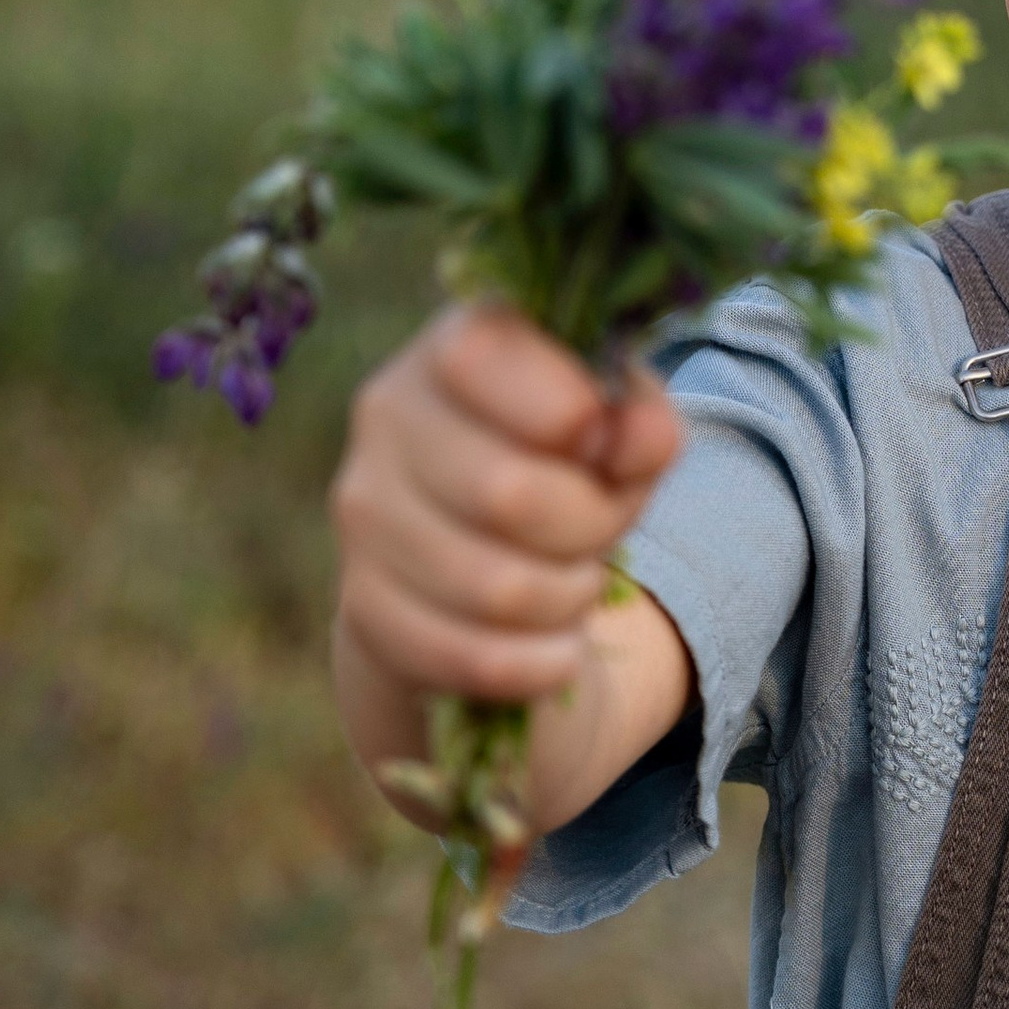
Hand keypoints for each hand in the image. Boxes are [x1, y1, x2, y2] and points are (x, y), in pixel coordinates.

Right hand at [331, 303, 682, 707]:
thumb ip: (639, 422)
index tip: (600, 439)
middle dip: (590, 526)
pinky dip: (536, 665)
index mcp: (452, 344)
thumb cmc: (558, 462)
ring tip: (578, 583)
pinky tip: (557, 650)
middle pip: (508, 493)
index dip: (567, 409)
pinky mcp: (362, 605)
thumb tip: (646, 435)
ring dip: (569, 598)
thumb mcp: (616, 429)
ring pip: (494, 588)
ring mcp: (363, 512)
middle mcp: (387, 415)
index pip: (484, 358)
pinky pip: (466, 657)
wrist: (474, 554)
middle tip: (604, 528)